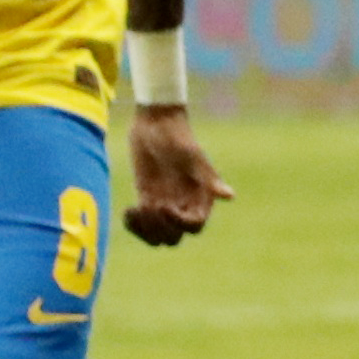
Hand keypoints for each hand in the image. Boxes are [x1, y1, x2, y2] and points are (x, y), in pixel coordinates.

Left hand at [123, 107, 230, 245]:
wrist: (156, 121)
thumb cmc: (178, 136)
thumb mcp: (192, 157)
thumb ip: (209, 178)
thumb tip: (230, 196)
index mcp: (200, 197)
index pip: (194, 226)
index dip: (179, 223)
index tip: (164, 206)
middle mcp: (184, 204)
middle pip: (174, 236)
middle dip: (160, 228)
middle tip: (149, 207)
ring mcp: (164, 204)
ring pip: (157, 235)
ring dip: (144, 230)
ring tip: (135, 211)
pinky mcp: (147, 199)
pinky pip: (141, 224)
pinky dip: (133, 224)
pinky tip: (128, 210)